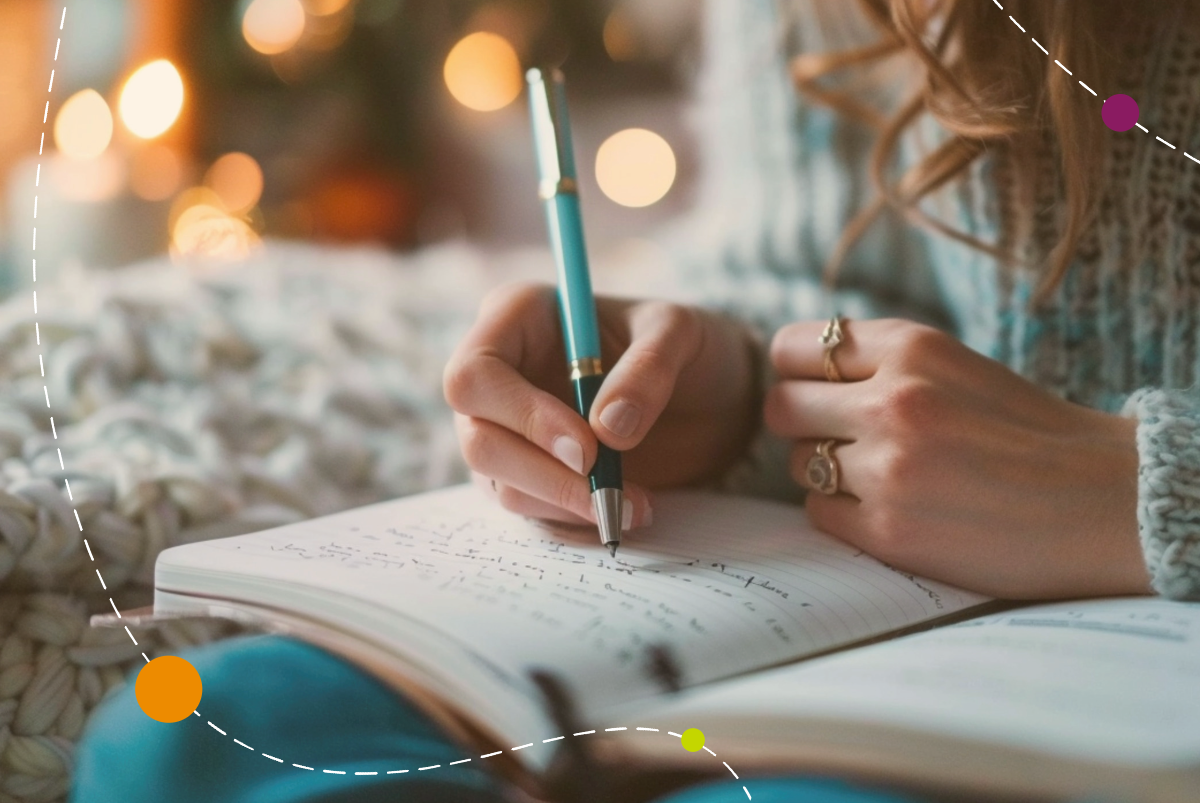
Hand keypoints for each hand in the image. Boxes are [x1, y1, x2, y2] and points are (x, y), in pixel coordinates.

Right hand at [444, 283, 759, 529]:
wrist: (707, 396)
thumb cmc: (684, 346)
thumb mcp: (681, 333)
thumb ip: (649, 366)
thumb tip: (608, 429)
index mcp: (517, 318)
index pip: (476, 374)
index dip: (523, 417)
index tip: (588, 448)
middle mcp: (498, 374)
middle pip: (478, 439)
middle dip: (543, 475)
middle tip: (610, 493)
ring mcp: (505, 428)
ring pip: (500, 484)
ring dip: (566, 504)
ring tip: (637, 505)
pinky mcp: (527, 473)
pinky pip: (530, 508)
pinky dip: (574, 518)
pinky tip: (624, 510)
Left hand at [764, 318, 1150, 598]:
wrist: (1107, 501)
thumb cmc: (1025, 431)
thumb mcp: (952, 365)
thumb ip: (877, 362)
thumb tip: (793, 373)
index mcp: (910, 347)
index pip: (791, 348)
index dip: (797, 373)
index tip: (818, 391)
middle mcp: (892, 400)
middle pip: (780, 407)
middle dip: (802, 424)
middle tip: (841, 438)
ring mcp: (888, 468)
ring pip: (798, 463)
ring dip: (826, 472)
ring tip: (886, 477)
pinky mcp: (890, 531)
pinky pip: (819, 514)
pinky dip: (845, 515)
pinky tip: (894, 511)